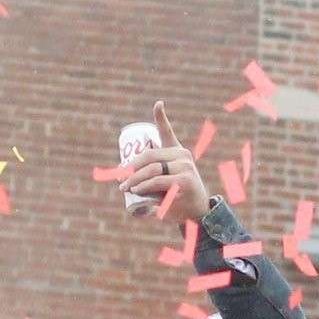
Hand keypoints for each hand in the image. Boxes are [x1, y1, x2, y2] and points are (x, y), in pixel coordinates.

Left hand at [120, 99, 208, 221]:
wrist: (199, 215)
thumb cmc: (178, 199)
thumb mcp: (166, 185)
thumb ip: (151, 181)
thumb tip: (123, 182)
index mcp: (177, 152)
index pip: (167, 132)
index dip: (161, 116)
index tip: (158, 103)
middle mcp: (182, 156)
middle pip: (150, 155)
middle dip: (131, 167)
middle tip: (119, 178)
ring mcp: (185, 168)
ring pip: (152, 169)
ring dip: (134, 179)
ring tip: (124, 187)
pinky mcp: (184, 182)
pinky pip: (158, 181)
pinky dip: (144, 185)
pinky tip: (135, 190)